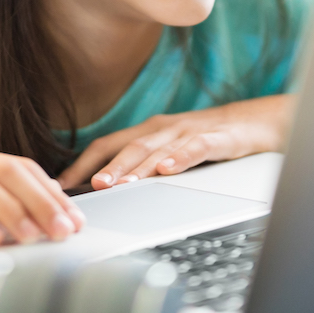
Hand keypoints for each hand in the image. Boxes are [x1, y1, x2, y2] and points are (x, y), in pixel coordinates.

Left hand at [57, 94, 293, 190]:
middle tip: (90, 187)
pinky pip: (197, 148)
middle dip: (108, 168)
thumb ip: (139, 165)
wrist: (252, 122)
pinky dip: (181, 158)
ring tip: (122, 185)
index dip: (82, 163)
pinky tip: (169, 170)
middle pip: (129, 147)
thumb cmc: (204, 139)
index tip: (61, 184)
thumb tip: (102, 190)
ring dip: (138, 167)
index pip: (106, 144)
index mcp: (147, 132)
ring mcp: (188, 132)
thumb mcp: (167, 149)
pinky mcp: (217, 138)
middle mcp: (163, 129)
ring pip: (158, 149)